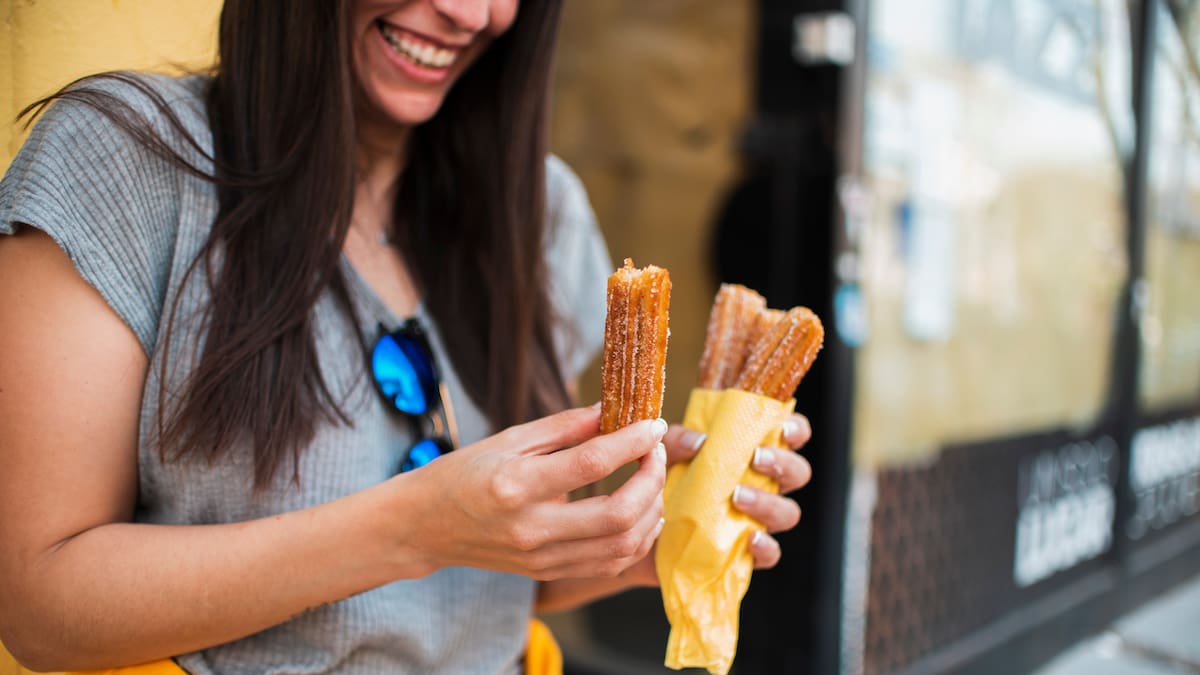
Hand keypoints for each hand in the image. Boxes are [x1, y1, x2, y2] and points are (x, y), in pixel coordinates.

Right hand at [399, 405, 667, 581]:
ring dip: (651, 512)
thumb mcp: (510, 438)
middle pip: (618, 514)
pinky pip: (610, 564)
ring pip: (622, 546)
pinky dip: (637, 538)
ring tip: (652, 480)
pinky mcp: (549, 572)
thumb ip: (566, 426)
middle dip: (652, 480)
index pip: (592, 463)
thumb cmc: (465, 474)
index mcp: (516, 485)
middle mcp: (531, 528)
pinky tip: (641, 513)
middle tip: (655, 452)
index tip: (652, 424)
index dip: (633, 441)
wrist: (426, 525)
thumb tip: (613, 409)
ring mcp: (542, 557)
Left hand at [620, 413, 813, 585]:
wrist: (637, 529)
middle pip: (798, 473)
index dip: (795, 429)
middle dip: (783, 464)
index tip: (782, 427)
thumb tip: (699, 440)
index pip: (789, 435)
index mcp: (750, 453)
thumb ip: (677, 440)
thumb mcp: (663, 453)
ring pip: (788, 512)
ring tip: (737, 497)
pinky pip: (770, 553)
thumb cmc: (660, 481)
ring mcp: (755, 519)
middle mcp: (761, 484)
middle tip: (755, 459)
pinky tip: (749, 538)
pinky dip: (765, 546)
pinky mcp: (742, 552)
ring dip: (770, 503)